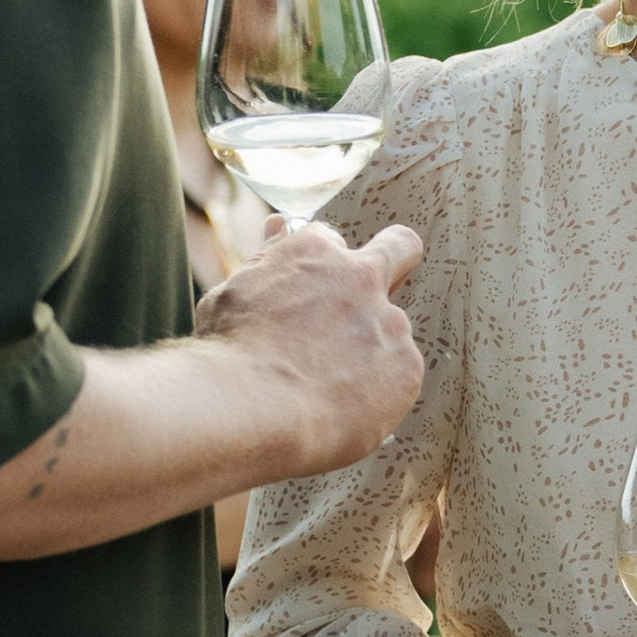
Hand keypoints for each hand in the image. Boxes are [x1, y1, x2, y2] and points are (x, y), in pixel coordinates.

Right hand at [194, 218, 424, 476]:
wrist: (249, 409)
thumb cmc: (229, 355)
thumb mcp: (235, 292)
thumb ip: (267, 260)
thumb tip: (280, 226)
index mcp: (314, 251)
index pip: (331, 243)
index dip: (320, 272)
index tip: (311, 295)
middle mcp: (361, 277)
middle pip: (400, 248)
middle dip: (397, 258)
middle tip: (373, 297)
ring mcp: (390, 322)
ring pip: (391, 330)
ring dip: (370, 351)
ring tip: (327, 389)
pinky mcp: (406, 367)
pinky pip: (398, 378)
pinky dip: (377, 394)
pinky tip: (342, 409)